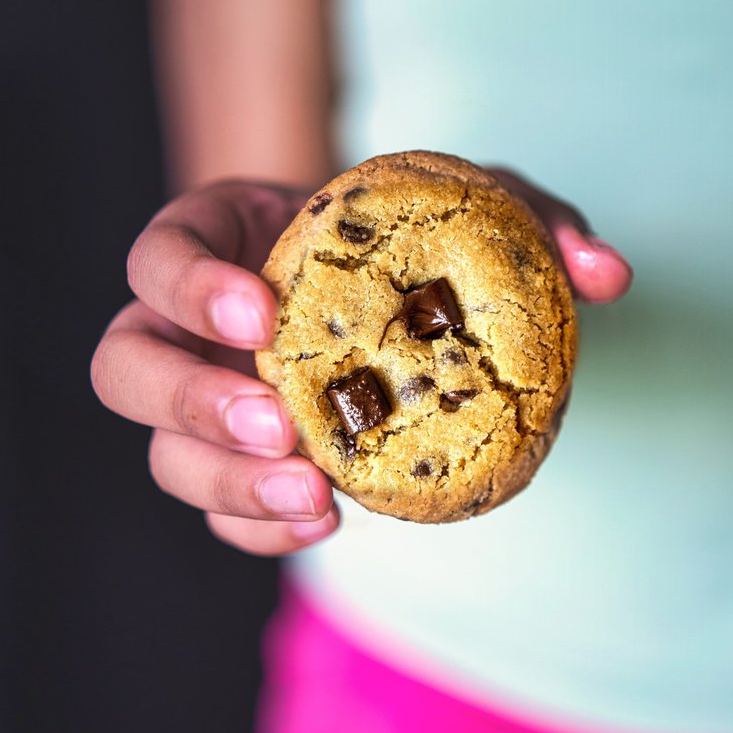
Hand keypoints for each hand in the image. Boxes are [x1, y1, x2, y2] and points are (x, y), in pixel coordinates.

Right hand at [91, 172, 631, 559]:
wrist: (390, 290)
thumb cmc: (409, 236)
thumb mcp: (472, 206)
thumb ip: (533, 224)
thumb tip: (607, 276)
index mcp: (221, 243)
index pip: (159, 254)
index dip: (188, 286)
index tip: (261, 313)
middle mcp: (191, 327)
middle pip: (125, 368)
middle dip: (191, 401)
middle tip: (283, 425)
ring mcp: (206, 401)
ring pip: (165, 454)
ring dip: (228, 486)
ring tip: (317, 496)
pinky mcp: (239, 464)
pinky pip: (222, 511)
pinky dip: (262, 527)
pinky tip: (328, 519)